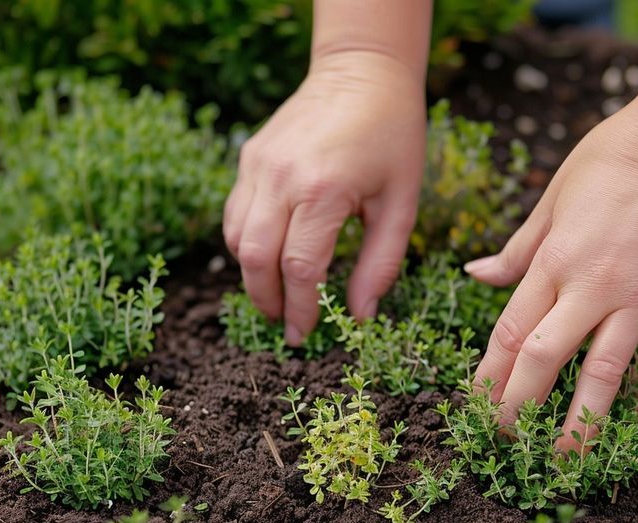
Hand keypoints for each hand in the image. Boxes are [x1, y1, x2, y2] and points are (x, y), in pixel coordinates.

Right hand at [223, 52, 425, 344]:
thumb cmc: (394, 137)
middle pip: (255, 259)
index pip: (300, 267)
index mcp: (325, 190)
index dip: (301, 308)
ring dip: (252, 275)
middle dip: (268, 301)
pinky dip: (245, 243)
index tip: (306, 334)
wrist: (363, 72)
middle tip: (286, 325)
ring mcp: (259, 165)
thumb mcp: (401, 204)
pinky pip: (236, 212)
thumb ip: (381, 263)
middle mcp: (282, 177)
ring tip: (278, 296)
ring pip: (236, 238)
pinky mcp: (250, 156)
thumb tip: (360, 316)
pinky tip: (270, 256)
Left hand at [466, 101, 637, 451]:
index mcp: (554, 259)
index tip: (475, 407)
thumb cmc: (610, 160)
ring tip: (563, 457)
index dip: (489, 377)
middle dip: (519, 408)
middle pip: (543, 361)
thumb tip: (474, 276)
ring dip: (579, 422)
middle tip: (504, 440)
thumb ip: (517, 250)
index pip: (510, 333)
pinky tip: (629, 421)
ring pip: (603, 375)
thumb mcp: (551, 198)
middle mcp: (591, 286)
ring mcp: (637, 298)